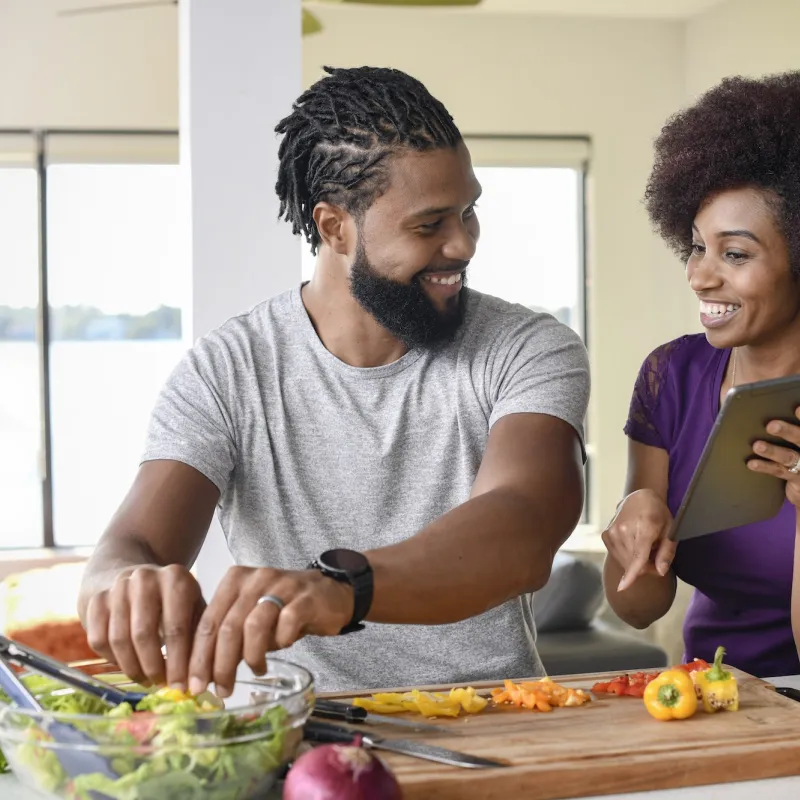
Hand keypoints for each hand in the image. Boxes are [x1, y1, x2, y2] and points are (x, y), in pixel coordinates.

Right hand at [84, 564, 205, 689]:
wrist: (138, 578)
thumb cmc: (175, 602)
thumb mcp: (194, 609)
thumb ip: (200, 639)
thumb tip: (205, 679)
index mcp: (176, 578)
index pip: (177, 627)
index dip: (178, 662)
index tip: (182, 687)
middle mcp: (145, 578)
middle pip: (143, 634)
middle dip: (153, 668)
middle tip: (161, 686)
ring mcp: (117, 587)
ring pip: (119, 639)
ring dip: (133, 668)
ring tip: (147, 680)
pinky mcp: (96, 600)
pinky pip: (98, 639)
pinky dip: (112, 659)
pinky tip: (128, 666)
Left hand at [187, 567, 353, 697]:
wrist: (328, 593)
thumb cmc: (282, 609)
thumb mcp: (250, 616)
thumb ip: (228, 636)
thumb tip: (203, 675)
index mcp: (235, 580)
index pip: (208, 621)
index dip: (198, 656)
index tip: (193, 684)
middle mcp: (255, 579)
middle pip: (228, 626)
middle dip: (220, 664)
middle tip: (220, 690)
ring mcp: (282, 586)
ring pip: (254, 625)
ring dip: (251, 656)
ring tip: (255, 671)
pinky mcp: (306, 598)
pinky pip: (287, 623)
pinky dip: (281, 641)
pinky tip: (282, 648)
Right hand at [601, 488, 676, 591]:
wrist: (638, 498)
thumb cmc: (658, 514)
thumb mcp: (671, 530)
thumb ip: (667, 553)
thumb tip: (661, 572)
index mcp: (644, 527)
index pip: (638, 555)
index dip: (632, 573)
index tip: (622, 588)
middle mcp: (624, 530)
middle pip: (634, 564)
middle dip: (647, 567)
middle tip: (656, 556)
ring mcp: (612, 532)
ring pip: (625, 563)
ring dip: (636, 563)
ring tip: (645, 548)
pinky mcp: (606, 536)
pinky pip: (618, 557)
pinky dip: (627, 557)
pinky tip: (633, 545)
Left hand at [749, 409, 799, 507]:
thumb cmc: (794, 452)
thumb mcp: (793, 438)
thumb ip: (787, 427)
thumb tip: (770, 402)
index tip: (796, 408)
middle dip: (787, 431)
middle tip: (771, 426)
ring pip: (789, 457)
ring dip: (772, 451)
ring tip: (757, 446)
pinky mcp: (797, 479)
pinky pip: (779, 471)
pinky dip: (764, 466)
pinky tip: (752, 463)